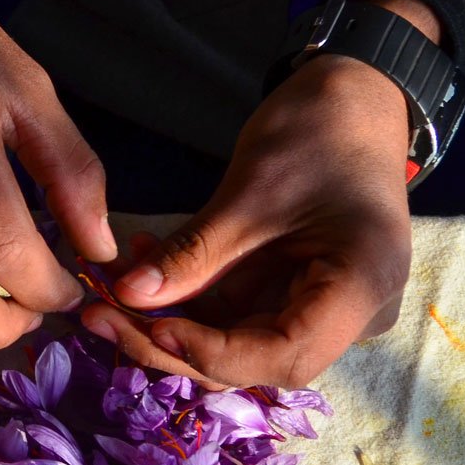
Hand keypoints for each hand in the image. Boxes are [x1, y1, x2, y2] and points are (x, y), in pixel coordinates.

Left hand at [81, 9, 433, 388]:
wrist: (354, 103)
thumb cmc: (320, 132)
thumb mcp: (252, 191)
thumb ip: (194, 253)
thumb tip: (127, 295)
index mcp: (363, 287)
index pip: (286, 356)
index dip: (214, 353)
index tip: (152, 328)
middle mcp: (352, 317)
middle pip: (255, 361)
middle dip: (174, 345)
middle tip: (101, 317)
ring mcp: (322, 313)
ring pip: (237, 347)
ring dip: (170, 326)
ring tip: (112, 293)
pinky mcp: (293, 302)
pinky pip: (236, 321)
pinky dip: (187, 304)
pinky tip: (143, 273)